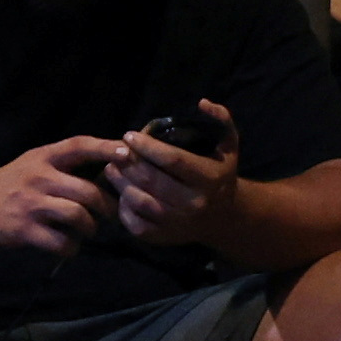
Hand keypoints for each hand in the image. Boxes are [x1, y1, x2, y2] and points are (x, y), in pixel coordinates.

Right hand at [0, 137, 130, 261]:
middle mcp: (38, 178)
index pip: (78, 145)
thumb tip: (109, 165)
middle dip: (106, 206)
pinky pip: (62, 242)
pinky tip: (70, 245)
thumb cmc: (11, 184)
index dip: (104, 147)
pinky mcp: (25, 230)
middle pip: (87, 191)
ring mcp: (31, 205)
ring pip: (78, 216)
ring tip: (89, 229)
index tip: (126, 152)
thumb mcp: (32, 163)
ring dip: (91, 227)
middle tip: (111, 214)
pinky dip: (72, 248)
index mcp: (42, 158)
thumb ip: (63, 164)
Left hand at [105, 106, 233, 246]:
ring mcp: (179, 223)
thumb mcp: (229, 144)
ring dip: (121, 184)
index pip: (173, 160)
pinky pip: (137, 224)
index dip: (148, 146)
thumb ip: (220, 120)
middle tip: (115, 150)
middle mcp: (195, 203)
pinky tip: (119, 193)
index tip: (129, 134)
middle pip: (153, 181)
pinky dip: (123, 209)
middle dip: (129, 163)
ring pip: (141, 202)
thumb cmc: (220, 173)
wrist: (224, 217)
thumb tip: (202, 103)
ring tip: (111, 168)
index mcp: (210, 178)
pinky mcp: (165, 237)